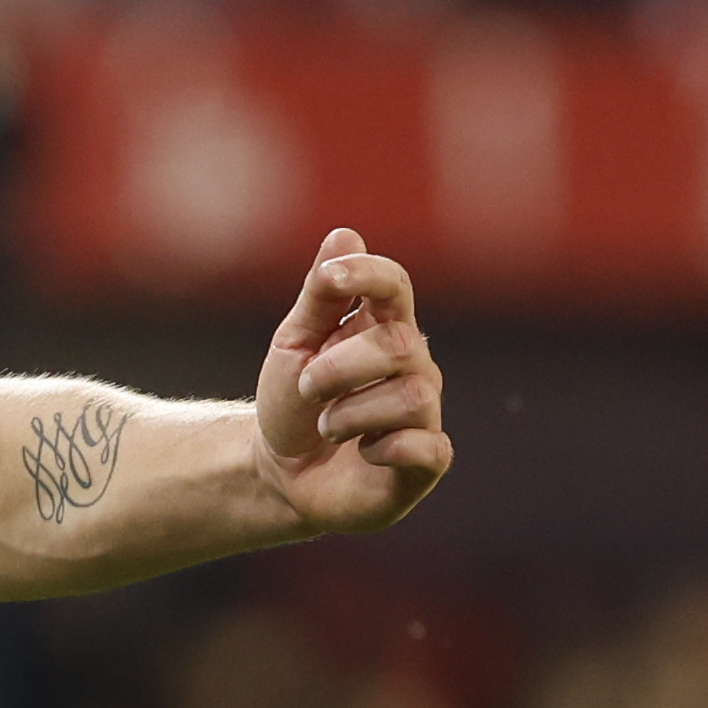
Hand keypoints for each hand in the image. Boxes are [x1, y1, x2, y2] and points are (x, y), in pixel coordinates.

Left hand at [252, 226, 450, 534]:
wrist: (280, 474)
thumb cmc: (293, 402)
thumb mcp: (294, 345)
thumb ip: (319, 297)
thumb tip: (344, 234)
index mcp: (381, 328)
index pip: (395, 285)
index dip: (369, 274)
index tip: (330, 279)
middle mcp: (413, 366)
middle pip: (398, 345)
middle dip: (336, 368)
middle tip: (306, 388)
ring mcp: (423, 414)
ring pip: (410, 396)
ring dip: (348, 414)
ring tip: (327, 427)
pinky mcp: (424, 462)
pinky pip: (426, 447)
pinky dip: (385, 448)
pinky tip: (365, 451)